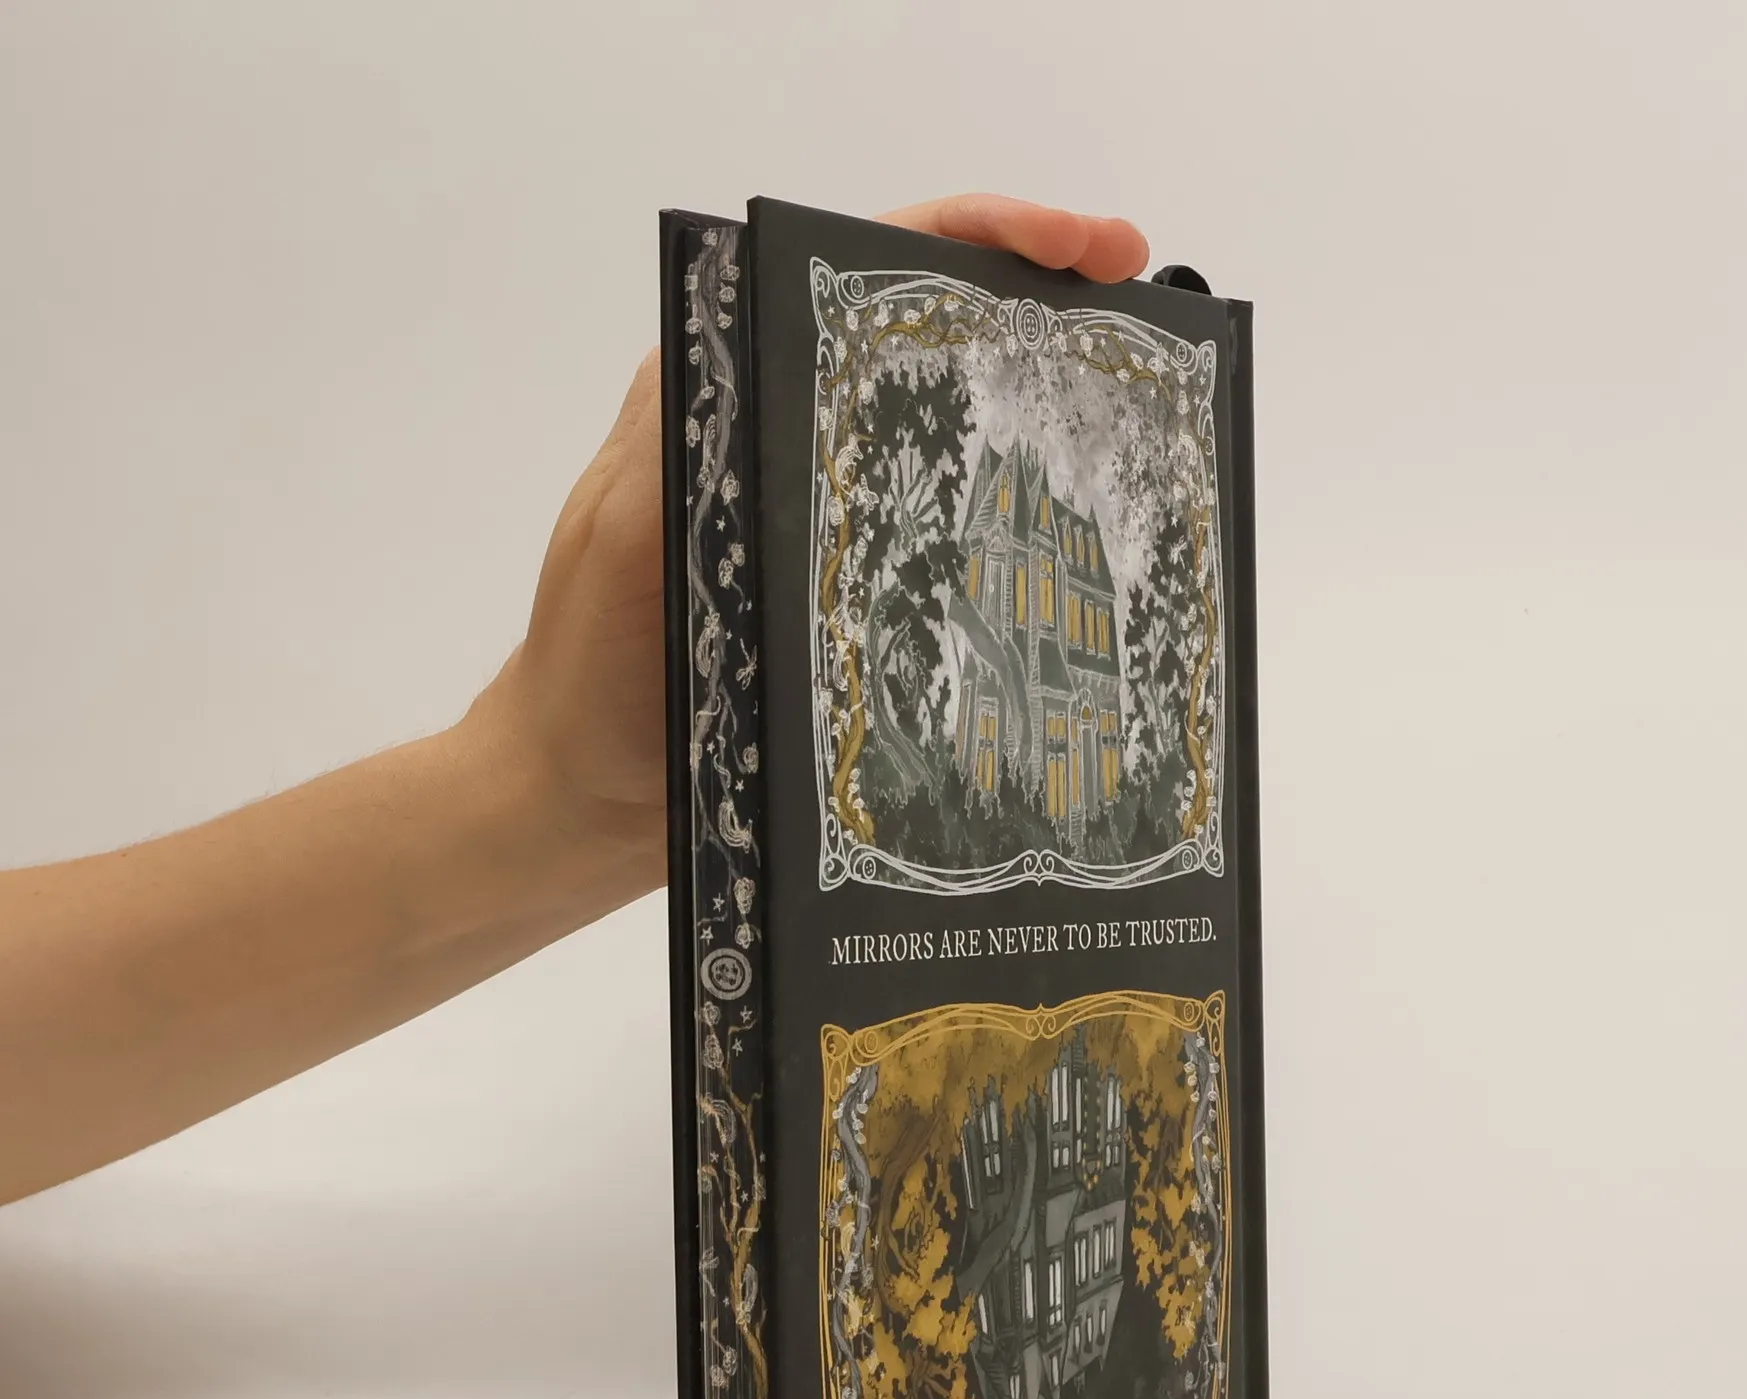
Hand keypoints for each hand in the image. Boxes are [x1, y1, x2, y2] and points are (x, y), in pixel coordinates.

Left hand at [463, 195, 1151, 902]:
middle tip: (1141, 312)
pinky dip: (1016, 511)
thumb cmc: (592, 673)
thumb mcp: (629, 544)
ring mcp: (825, 507)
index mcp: (729, 378)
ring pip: (952, 424)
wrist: (585, 794)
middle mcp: (786, 425)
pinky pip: (949, 526)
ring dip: (1043, 405)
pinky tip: (1077, 531)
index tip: (1087, 251)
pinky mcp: (849, 583)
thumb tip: (785, 366)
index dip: (987, 236)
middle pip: (933, 326)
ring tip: (1138, 407)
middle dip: (1044, 298)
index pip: (871, 259)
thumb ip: (690, 451)